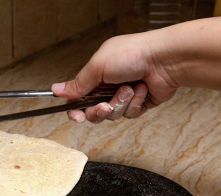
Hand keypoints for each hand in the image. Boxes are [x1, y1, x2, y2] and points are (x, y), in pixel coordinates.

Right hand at [51, 32, 177, 122]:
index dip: (76, 111)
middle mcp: (108, 87)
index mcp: (96, 75)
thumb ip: (77, 83)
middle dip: (100, 110)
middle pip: (94, 112)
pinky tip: (142, 90)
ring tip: (130, 88)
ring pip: (112, 115)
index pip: (79, 99)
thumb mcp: (98, 66)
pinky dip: (135, 103)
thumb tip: (55, 90)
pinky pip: (130, 114)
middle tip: (105, 105)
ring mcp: (123, 96)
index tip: (77, 116)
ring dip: (120, 103)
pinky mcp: (138, 104)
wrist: (164, 60)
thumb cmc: (132, 55)